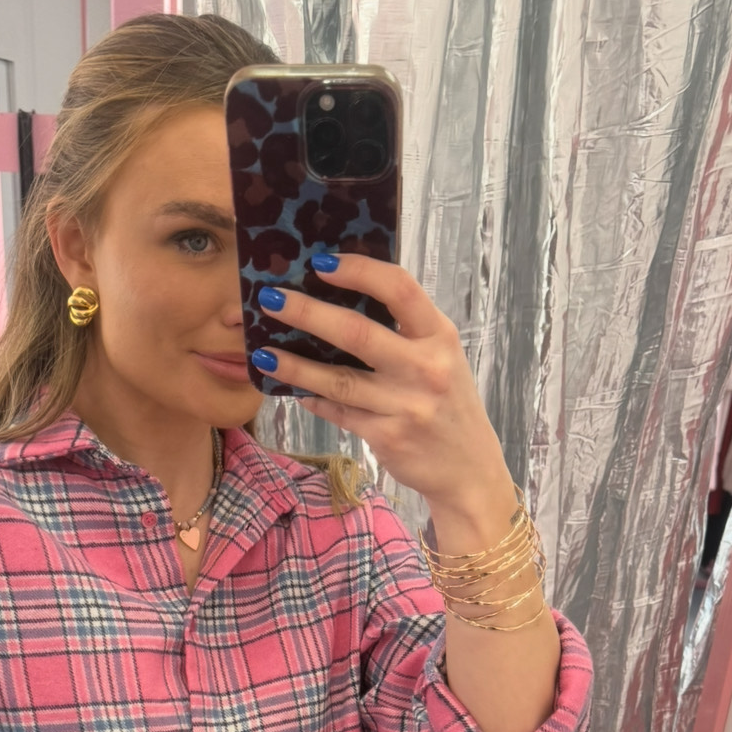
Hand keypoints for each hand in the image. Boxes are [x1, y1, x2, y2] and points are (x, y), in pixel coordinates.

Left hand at [253, 254, 511, 514]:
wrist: (469, 468)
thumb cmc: (447, 404)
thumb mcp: (441, 358)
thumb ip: (404, 331)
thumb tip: (342, 297)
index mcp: (439, 336)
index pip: (398, 289)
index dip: (358, 270)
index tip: (320, 262)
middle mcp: (425, 367)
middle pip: (357, 332)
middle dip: (307, 312)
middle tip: (271, 299)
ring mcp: (405, 404)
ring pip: (338, 379)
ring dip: (295, 365)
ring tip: (262, 353)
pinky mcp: (387, 436)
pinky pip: (339, 412)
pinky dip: (314, 399)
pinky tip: (294, 390)